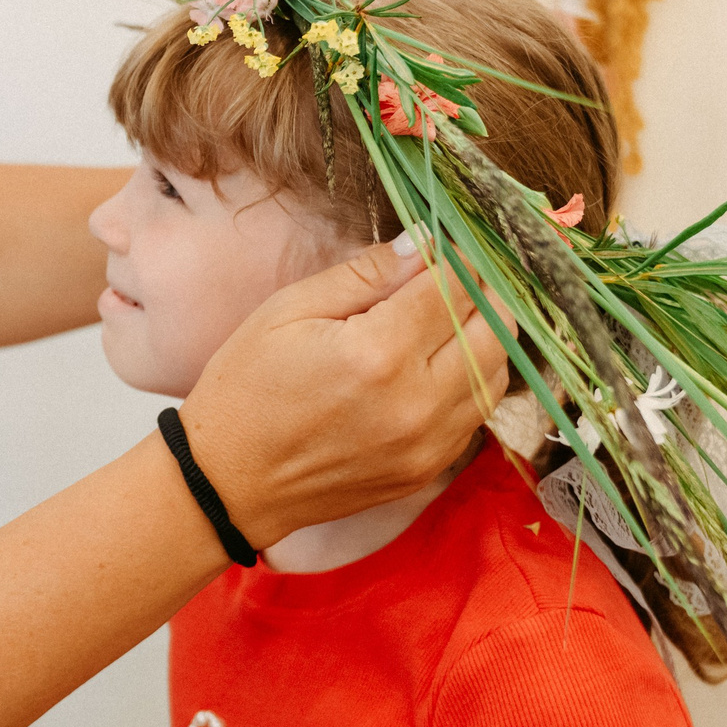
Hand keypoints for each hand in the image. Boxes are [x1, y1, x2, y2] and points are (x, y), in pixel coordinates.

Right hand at [176, 235, 509, 546]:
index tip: (442, 245)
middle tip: (456, 276)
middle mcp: (416, 402)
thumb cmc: (246, 389)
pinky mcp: (427, 468)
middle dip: (484, 292)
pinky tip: (435, 365)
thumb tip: (419, 244)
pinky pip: (477, 414)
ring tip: (448, 319)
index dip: (455, 256)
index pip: (454, 287)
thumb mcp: (287, 311)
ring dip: (485, 337)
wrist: (229, 482)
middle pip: (494, 330)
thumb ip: (362, 275)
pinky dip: (471, 380)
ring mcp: (428, 443)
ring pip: (497, 374)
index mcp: (377, 353)